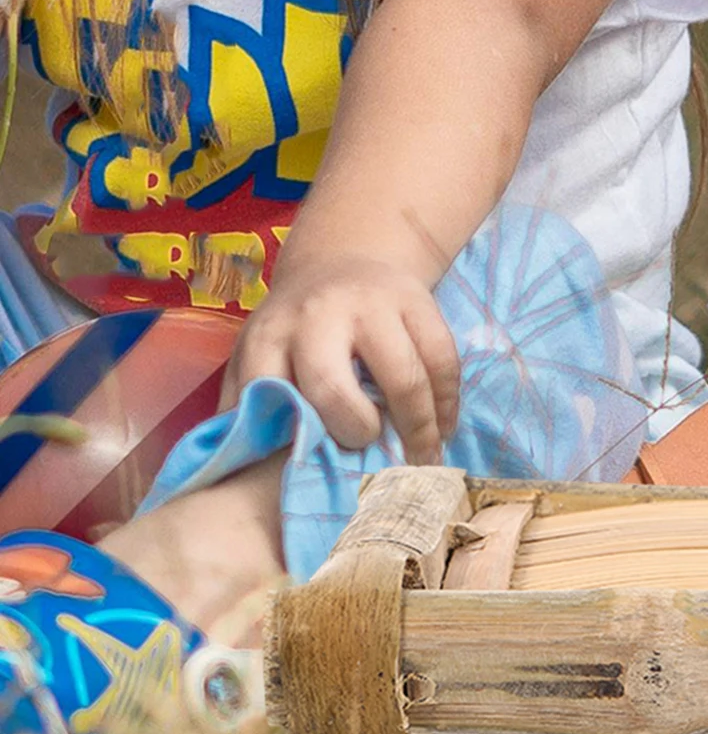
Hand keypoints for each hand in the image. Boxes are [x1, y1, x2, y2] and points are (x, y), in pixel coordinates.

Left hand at [221, 254, 459, 464]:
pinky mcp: (417, 300)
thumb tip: (232, 473)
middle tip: (369, 454)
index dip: (289, 438)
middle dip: (353, 432)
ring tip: (421, 459)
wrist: (342, 260)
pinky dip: (448, 403)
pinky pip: (442, 360)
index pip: (267, 395)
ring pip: (404, 377)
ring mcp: (373, 304)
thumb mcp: (258, 355)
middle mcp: (317, 315)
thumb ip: (245, 405)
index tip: (314, 468)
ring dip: (418, 429)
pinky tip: (443, 428)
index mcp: (268, 335)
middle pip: (331, 388)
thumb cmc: (296, 332)